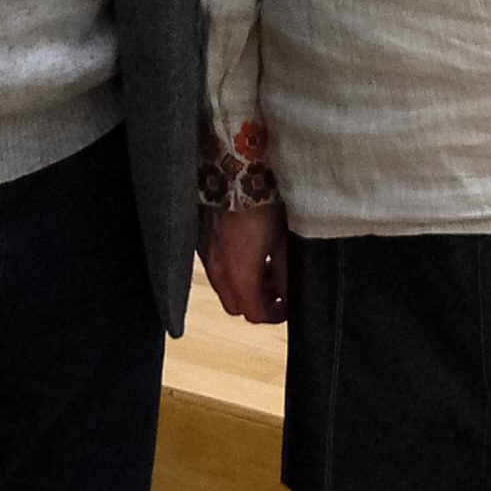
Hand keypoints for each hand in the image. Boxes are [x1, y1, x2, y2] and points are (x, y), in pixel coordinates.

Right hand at [199, 202, 289, 324]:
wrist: (235, 174)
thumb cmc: (262, 204)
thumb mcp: (282, 243)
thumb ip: (284, 275)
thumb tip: (288, 296)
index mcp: (241, 275)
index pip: (255, 314)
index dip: (275, 316)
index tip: (287, 307)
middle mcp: (219, 271)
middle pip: (236, 307)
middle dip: (257, 304)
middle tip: (276, 291)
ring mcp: (207, 257)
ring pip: (224, 289)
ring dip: (244, 288)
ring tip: (264, 269)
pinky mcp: (201, 243)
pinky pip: (216, 270)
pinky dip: (231, 272)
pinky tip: (247, 254)